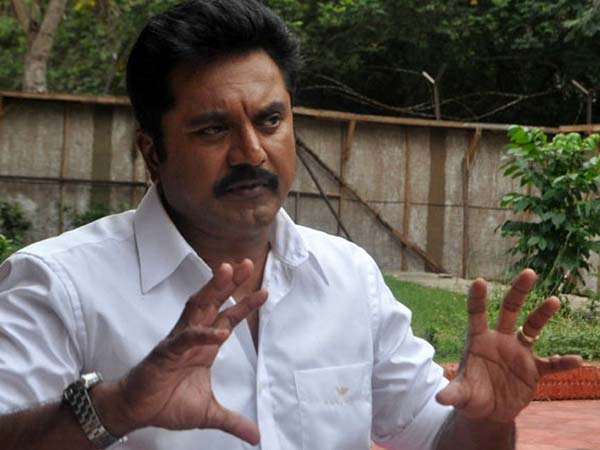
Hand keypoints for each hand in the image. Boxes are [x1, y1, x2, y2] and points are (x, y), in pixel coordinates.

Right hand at [99, 259, 266, 444]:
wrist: (136, 411)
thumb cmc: (167, 403)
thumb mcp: (209, 414)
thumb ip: (233, 421)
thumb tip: (256, 436)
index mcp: (205, 345)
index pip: (228, 318)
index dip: (245, 304)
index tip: (264, 291)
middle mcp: (193, 336)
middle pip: (214, 302)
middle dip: (230, 283)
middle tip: (247, 263)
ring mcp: (179, 341)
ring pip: (197, 308)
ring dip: (213, 289)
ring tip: (227, 271)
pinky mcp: (165, 353)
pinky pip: (185, 339)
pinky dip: (202, 334)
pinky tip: (220, 333)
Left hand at [436, 268, 582, 422]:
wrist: (489, 411)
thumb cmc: (470, 396)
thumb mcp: (461, 395)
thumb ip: (454, 394)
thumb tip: (440, 398)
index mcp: (478, 340)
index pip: (476, 314)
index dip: (477, 298)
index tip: (479, 281)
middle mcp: (500, 340)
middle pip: (509, 309)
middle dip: (518, 291)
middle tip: (529, 272)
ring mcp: (518, 352)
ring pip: (532, 326)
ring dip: (542, 314)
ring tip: (554, 301)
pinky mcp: (533, 369)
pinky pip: (550, 363)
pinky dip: (562, 362)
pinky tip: (576, 360)